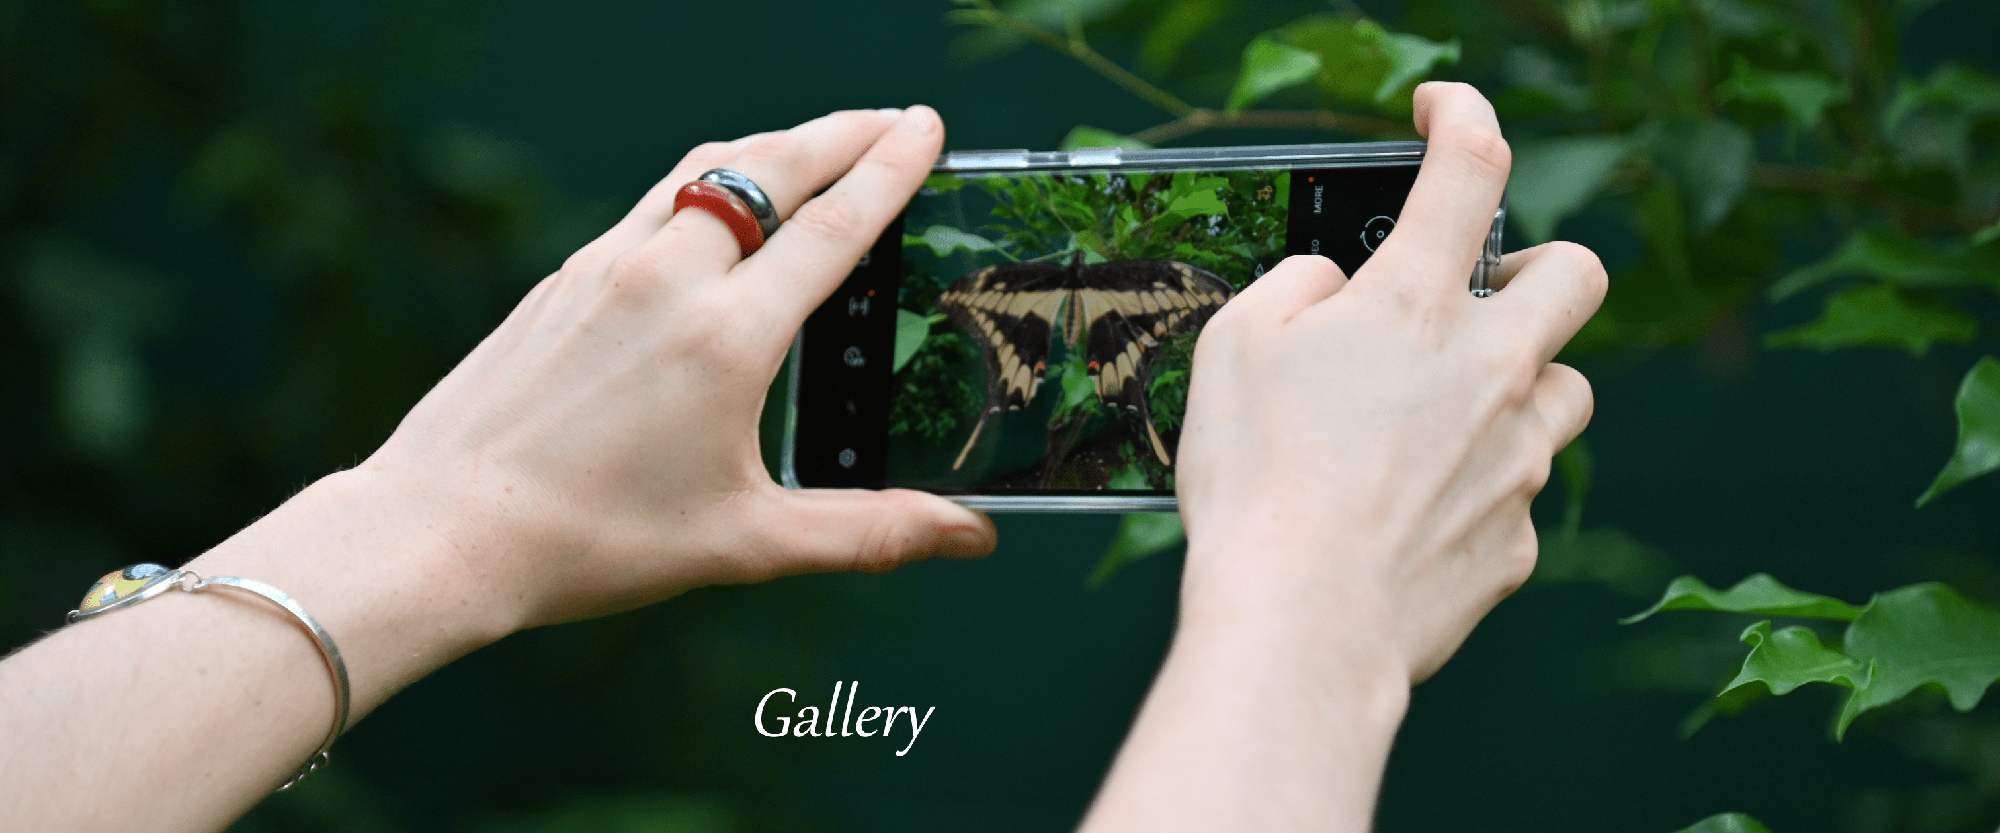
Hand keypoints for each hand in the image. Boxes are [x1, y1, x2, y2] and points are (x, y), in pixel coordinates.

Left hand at [354, 107, 995, 630]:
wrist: (443, 530)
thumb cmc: (593, 541)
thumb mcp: (748, 543)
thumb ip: (867, 531)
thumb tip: (969, 536)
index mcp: (726, 336)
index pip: (833, 228)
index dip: (890, 170)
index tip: (925, 127)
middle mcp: (667, 279)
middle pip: (773, 171)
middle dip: (841, 135)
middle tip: (891, 119)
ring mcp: (605, 268)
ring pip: (705, 173)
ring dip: (772, 148)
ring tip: (815, 147)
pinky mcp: (561, 281)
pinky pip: (652, 205)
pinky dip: (706, 184)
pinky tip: (714, 210)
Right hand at [1174, 82, 1604, 680]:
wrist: (1301, 624)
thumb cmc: (1257, 485)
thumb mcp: (1234, 348)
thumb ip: (1294, 290)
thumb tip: (1332, 288)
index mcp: (1415, 307)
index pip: (1468, 167)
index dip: (1463, 114)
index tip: (1444, 109)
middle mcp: (1490, 370)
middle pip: (1574, 275)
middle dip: (1539, 265)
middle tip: (1487, 292)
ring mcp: (1517, 458)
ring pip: (1569, 391)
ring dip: (1522, 384)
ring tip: (1452, 413)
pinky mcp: (1518, 539)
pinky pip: (1520, 494)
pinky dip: (1481, 487)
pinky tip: (1417, 512)